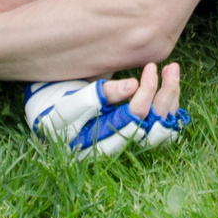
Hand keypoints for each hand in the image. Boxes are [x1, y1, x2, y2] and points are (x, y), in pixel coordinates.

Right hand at [23, 62, 187, 158]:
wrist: (44, 111)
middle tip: (170, 66)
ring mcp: (122, 146)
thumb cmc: (50, 99)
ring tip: (173, 70)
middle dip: (164, 95)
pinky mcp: (130, 137)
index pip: (131, 122)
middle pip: (150, 129)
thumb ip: (94, 95)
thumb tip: (131, 86)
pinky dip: (168, 109)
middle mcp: (111, 150)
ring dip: (170, 100)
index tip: (148, 68)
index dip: (145, 94)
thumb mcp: (66, 97)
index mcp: (92, 144)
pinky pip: (158, 130)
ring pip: (159, 132)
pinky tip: (170, 87)